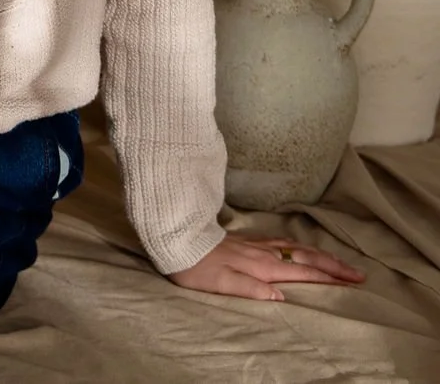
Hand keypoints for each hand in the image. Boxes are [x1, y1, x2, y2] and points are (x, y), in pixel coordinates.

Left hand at [169, 234, 365, 301]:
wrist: (178, 238)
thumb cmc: (197, 267)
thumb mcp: (222, 284)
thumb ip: (252, 290)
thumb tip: (282, 298)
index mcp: (262, 267)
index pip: (303, 273)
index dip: (329, 277)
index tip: (354, 281)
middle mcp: (264, 253)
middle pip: (305, 258)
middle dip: (333, 265)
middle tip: (358, 272)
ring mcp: (257, 245)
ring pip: (296, 248)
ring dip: (320, 255)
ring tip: (338, 261)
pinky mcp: (248, 241)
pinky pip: (283, 243)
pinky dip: (300, 246)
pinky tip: (300, 247)